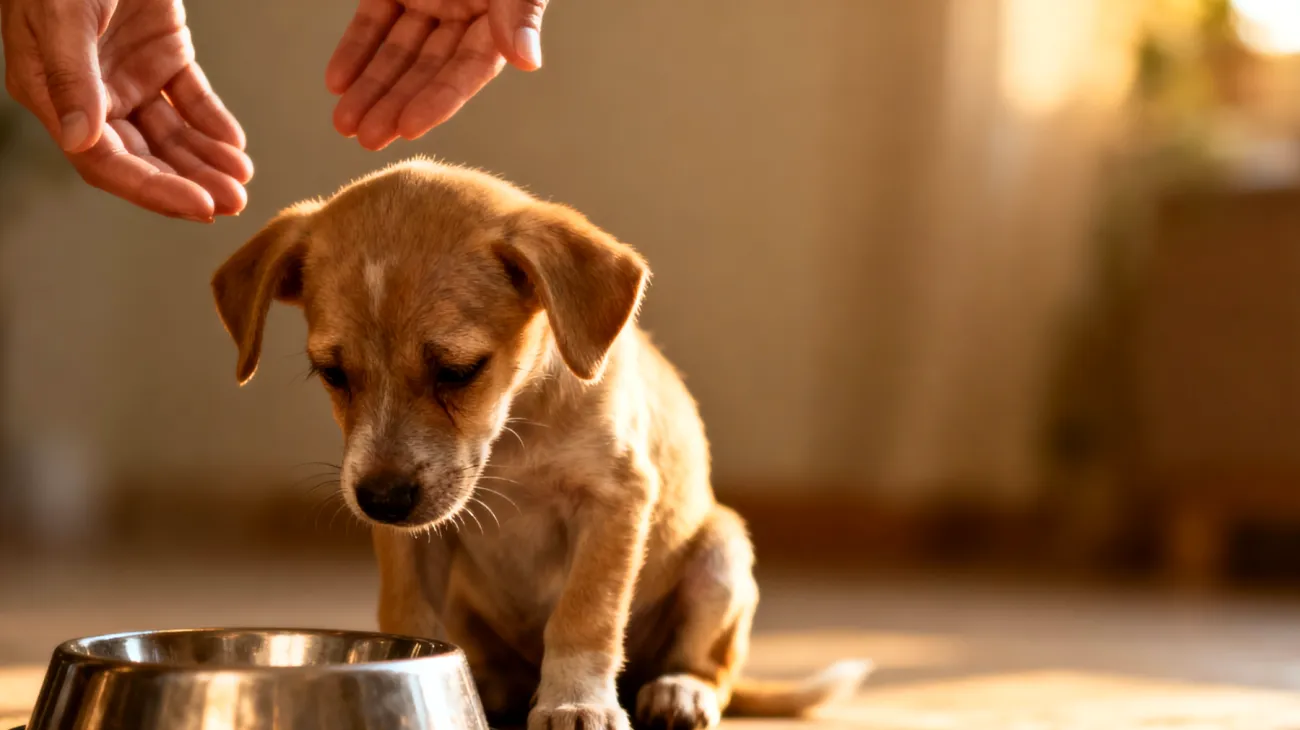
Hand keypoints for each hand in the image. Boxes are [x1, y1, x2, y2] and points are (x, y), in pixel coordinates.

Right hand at [1, 0, 251, 221]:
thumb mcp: (62, 18)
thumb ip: (73, 80)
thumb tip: (81, 143)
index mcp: (54, 94)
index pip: (105, 162)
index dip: (153, 189)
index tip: (200, 208)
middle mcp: (92, 95)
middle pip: (143, 157)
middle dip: (189, 183)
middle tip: (234, 204)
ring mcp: (128, 76)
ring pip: (171, 135)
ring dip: (207, 161)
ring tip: (243, 181)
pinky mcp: (162, 54)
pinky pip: (190, 100)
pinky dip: (214, 123)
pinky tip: (237, 146)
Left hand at [327, 0, 548, 149]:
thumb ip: (520, 10)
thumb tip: (527, 62)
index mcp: (498, 20)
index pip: (466, 71)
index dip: (438, 101)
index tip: (407, 127)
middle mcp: (464, 16)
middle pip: (425, 70)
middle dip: (393, 104)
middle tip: (363, 138)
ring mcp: (428, 0)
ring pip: (395, 52)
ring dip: (369, 87)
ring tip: (343, 122)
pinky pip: (373, 22)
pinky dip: (355, 50)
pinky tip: (336, 82)